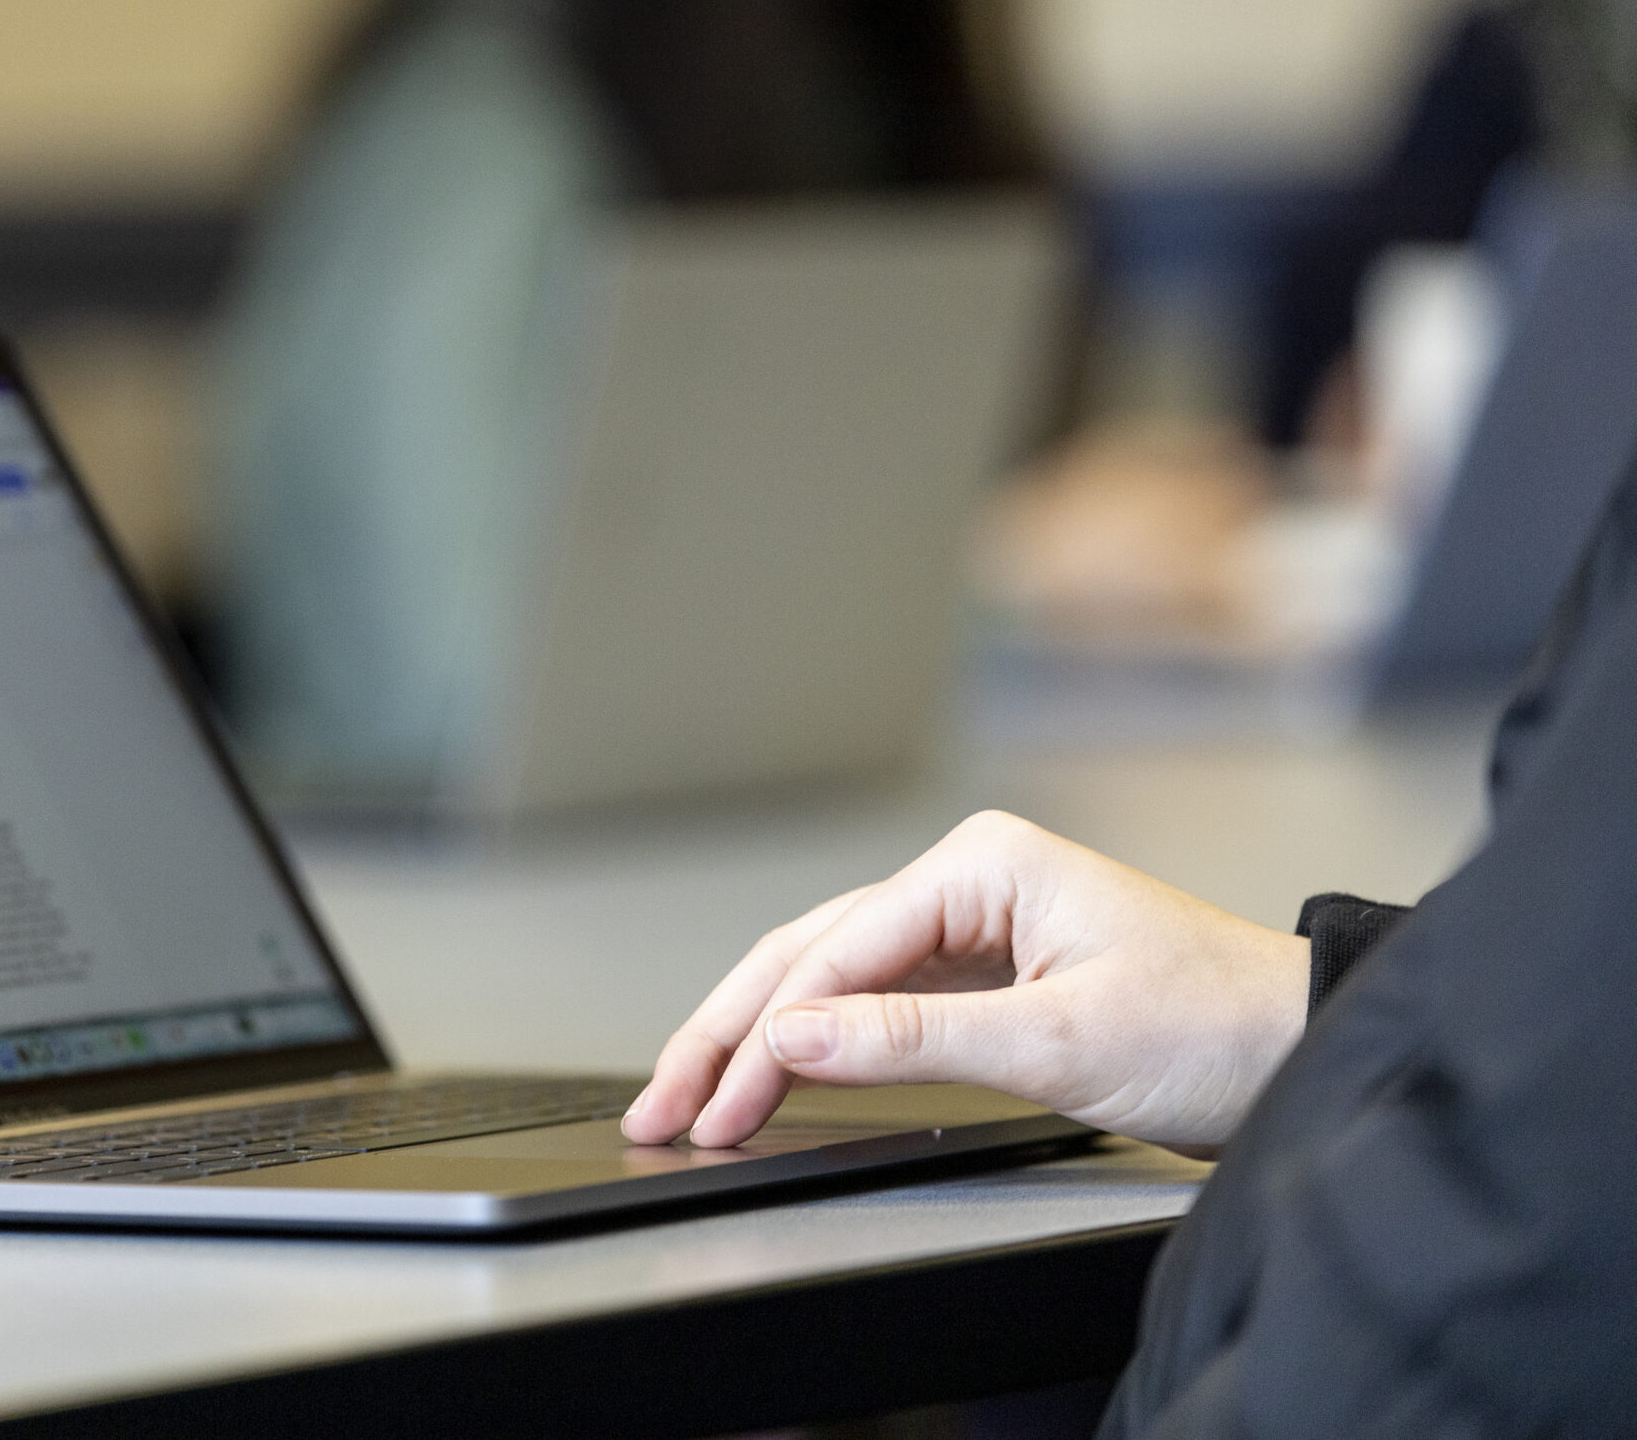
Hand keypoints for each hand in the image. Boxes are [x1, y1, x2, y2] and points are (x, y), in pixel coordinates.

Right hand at [620, 810, 1310, 1154]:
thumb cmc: (1217, 1025)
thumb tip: (793, 1037)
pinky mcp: (986, 974)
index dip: (761, 1035)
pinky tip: (771, 1074)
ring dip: (758, 1037)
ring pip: (831, 977)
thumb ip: (911, 1039)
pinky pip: (875, 1002)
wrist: (1307, 1049)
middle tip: (663, 1101)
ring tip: (692, 1096)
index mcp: (979, 866)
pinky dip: (816, 1043)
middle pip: (809, 954)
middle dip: (726, 1031)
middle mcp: (967, 882)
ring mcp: (974, 926)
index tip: (718, 1104)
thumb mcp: (1056, 1039)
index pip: (833, 953)